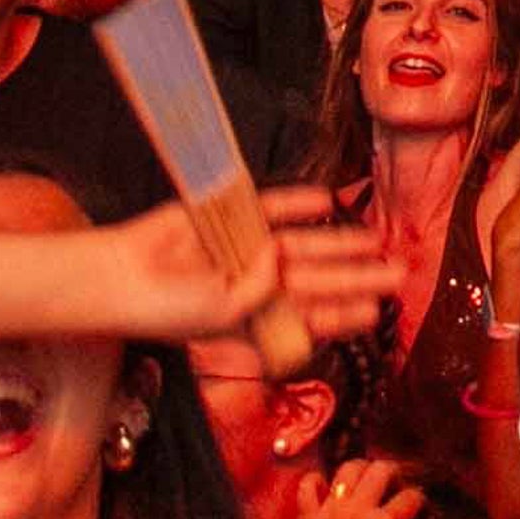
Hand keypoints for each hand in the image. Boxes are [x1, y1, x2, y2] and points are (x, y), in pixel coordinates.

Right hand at [106, 185, 406, 344]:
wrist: (121, 277)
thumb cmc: (168, 309)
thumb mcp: (222, 315)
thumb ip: (259, 291)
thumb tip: (280, 257)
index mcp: (257, 316)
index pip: (311, 317)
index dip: (344, 315)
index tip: (379, 314)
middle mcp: (258, 282)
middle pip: (318, 279)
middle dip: (357, 278)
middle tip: (397, 275)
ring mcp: (247, 247)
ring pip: (305, 244)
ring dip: (339, 242)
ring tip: (375, 240)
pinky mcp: (231, 216)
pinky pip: (273, 207)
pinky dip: (298, 203)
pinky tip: (328, 201)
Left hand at [282, 457, 451, 518]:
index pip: (412, 497)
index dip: (419, 502)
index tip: (418, 512)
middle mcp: (358, 511)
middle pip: (381, 469)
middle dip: (393, 474)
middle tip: (394, 488)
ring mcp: (330, 512)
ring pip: (347, 470)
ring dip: (361, 471)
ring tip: (366, 483)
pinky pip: (308, 486)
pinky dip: (317, 483)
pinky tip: (327, 491)